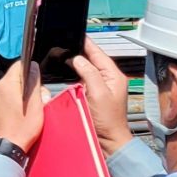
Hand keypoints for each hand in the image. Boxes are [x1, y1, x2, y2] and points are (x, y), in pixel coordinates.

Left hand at [0, 61, 43, 152]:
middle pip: (19, 76)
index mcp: (6, 84)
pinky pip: (10, 95)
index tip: (39, 85)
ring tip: (32, 110)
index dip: (32, 71)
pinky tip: (25, 114)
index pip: (20, 65)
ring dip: (27, 95)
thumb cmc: (22, 128)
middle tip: (39, 101)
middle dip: (32, 86)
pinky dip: (19, 101)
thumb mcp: (35, 105)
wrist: (7, 147)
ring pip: (16, 86)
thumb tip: (33, 66)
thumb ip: (34, 83)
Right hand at [70, 38, 132, 154]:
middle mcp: (109, 79)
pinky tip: (67, 72)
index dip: (86, 43)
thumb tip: (77, 58)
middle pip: (92, 59)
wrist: (109, 142)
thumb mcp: (98, 94)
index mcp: (114, 76)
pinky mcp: (95, 95)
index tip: (74, 33)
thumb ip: (89, 73)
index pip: (98, 53)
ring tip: (63, 54)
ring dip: (77, 62)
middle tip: (63, 43)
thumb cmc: (107, 121)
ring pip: (87, 68)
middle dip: (79, 51)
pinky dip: (76, 74)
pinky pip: (84, 79)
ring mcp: (102, 87)